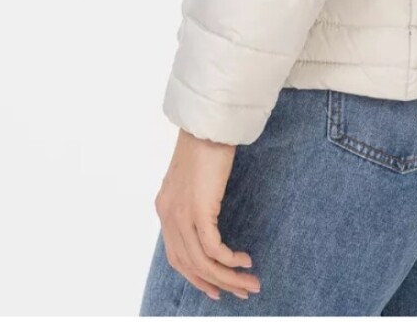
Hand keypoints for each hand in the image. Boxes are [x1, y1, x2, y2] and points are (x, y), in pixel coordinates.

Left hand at [154, 127, 261, 301]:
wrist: (208, 124)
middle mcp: (169, 216)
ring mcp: (181, 215)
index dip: (196, 277)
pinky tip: (244, 260)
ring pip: (203, 262)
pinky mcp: (198, 211)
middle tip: (241, 292)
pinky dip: (229, 260)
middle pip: (190, 266)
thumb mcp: (193, 178)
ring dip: (228, 277)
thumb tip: (208, 219)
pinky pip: (213, 249)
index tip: (216, 288)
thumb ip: (193, 200)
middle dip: (217, 283)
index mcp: (165, 209)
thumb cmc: (206, 144)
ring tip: (251, 282)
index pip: (177, 257)